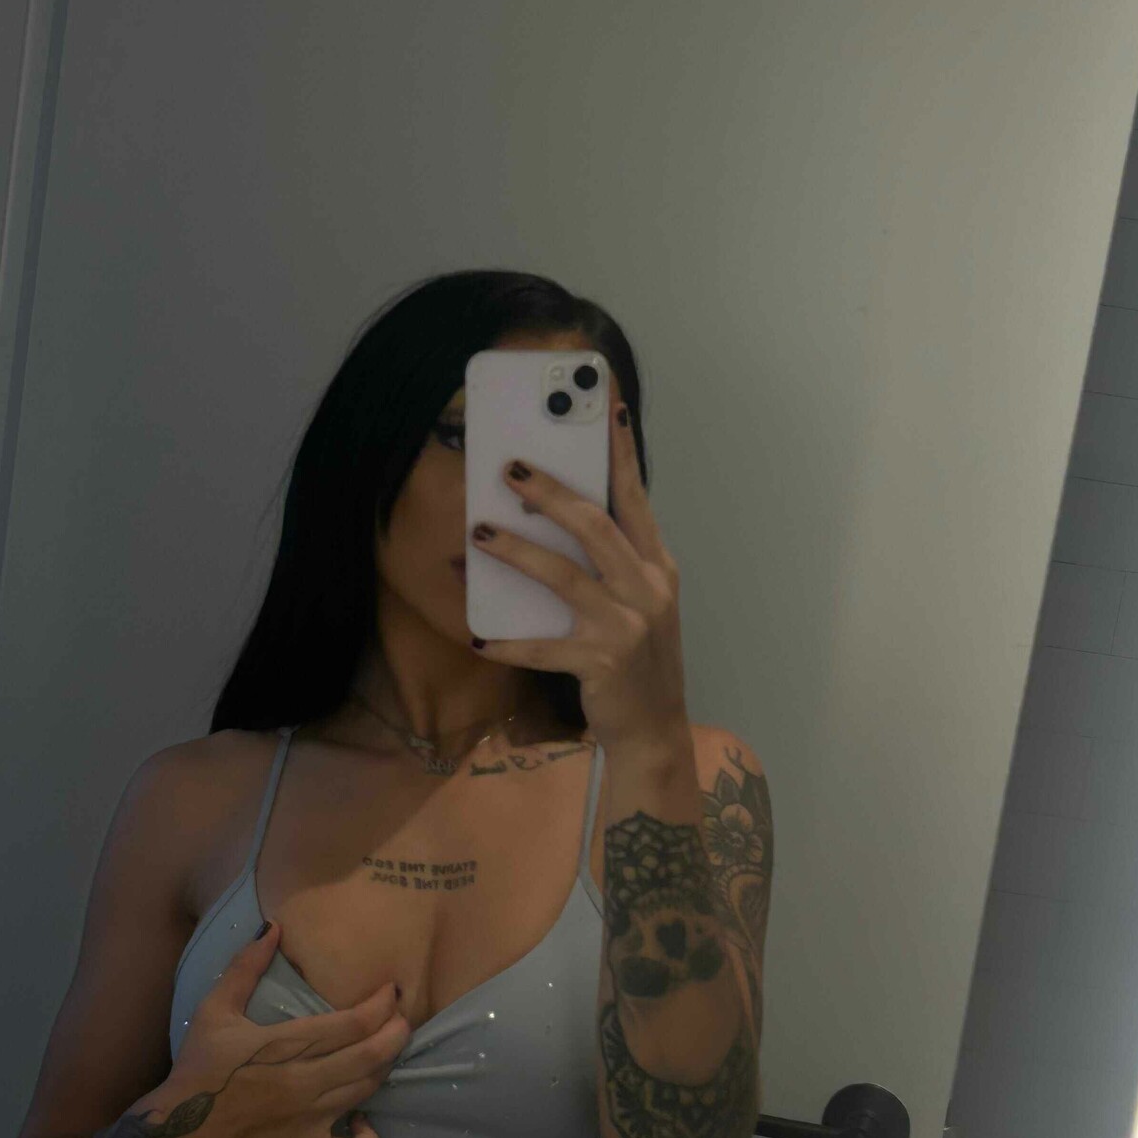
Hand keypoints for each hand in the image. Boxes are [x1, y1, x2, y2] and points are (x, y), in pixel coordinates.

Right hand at [155, 921, 411, 1137]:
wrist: (176, 1132)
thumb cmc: (198, 1068)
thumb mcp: (214, 1009)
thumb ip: (245, 967)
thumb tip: (272, 927)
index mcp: (283, 1046)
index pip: (350, 1024)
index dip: (381, 1005)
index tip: (393, 990)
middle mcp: (302, 1083)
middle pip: (369, 1056)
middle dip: (396, 1033)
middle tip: (403, 1017)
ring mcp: (306, 1121)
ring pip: (365, 1092)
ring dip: (386, 1068)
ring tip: (390, 1050)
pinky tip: (365, 1120)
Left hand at [468, 403, 688, 751]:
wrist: (654, 731)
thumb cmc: (638, 660)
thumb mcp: (640, 603)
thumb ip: (614, 562)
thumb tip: (561, 514)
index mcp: (657, 567)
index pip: (636, 498)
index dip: (620, 451)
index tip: (605, 407)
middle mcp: (648, 590)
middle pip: (596, 526)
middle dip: (551, 493)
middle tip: (511, 468)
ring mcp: (627, 628)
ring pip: (566, 577)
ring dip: (518, 552)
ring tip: (480, 532)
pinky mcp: (602, 664)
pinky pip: (545, 648)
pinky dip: (510, 644)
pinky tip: (480, 638)